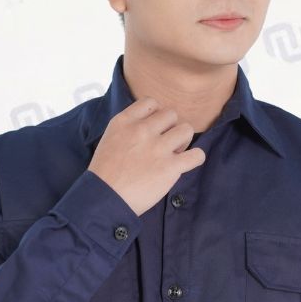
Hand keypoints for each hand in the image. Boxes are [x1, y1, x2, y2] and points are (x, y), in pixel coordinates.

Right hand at [88, 95, 205, 216]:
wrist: (103, 199)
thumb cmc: (104, 174)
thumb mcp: (109, 139)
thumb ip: (128, 128)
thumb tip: (149, 125)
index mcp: (124, 121)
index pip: (151, 102)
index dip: (157, 114)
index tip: (155, 128)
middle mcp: (142, 130)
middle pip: (171, 114)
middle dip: (171, 127)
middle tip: (165, 144)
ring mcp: (157, 148)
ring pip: (186, 129)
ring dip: (183, 141)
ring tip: (175, 154)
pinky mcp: (169, 167)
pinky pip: (197, 155)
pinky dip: (196, 158)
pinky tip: (188, 163)